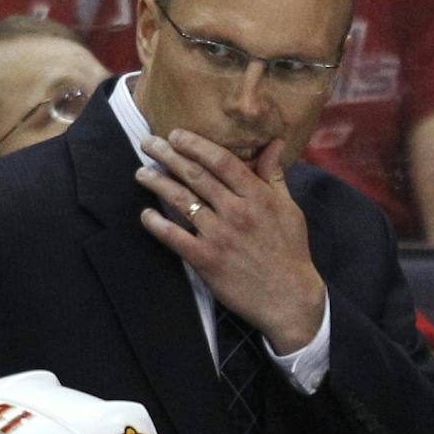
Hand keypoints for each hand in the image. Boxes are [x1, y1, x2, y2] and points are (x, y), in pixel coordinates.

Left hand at [135, 130, 327, 352]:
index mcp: (258, 197)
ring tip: (142, 173)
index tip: (176, 135)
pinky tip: (146, 214)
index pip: (221, 161)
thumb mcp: (290, 210)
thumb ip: (274, 176)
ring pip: (181, 201)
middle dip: (168, 156)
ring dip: (157, 183)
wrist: (289, 299)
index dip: (195, 145)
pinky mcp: (206, 260)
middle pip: (195, 176)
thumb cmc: (291, 252)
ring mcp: (219, 236)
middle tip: (148, 144)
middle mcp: (237, 212)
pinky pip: (174, 236)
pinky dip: (156, 224)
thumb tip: (271, 144)